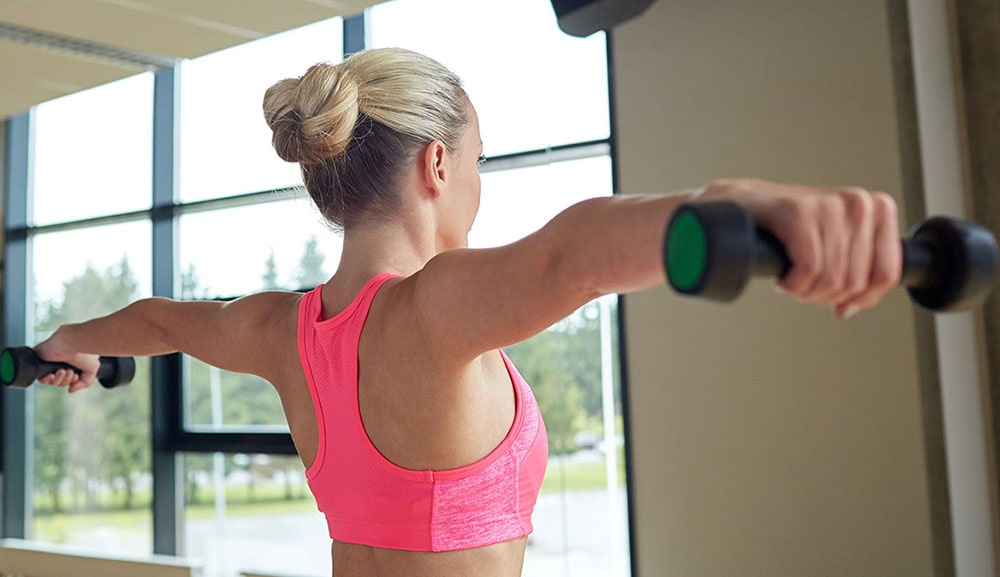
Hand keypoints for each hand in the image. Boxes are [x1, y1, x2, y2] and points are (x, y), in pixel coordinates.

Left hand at [33, 331, 99, 392]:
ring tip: (62, 370)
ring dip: (58, 380)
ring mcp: (49, 363)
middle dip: (65, 380)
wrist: (71, 343)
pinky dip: (47, 379)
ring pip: (51, 382)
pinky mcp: (39, 362)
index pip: (68, 380)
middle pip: (59, 382)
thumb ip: (85, 382)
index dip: (72, 381)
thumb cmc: (82, 351)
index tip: (76, 375)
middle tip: (69, 372)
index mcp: (71, 364)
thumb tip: (71, 389)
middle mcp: (60, 363)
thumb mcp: (92, 369)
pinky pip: (40, 378)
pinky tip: (52, 374)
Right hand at [697, 178, 902, 318]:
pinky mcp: (800, 212)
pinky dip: (792, 283)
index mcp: (876, 209)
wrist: (743, 206)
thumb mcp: (835, 246)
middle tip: (805, 287)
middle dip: (825, 296)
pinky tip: (783, 276)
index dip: (862, 298)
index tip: (840, 300)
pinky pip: (808, 270)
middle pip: (856, 283)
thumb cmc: (787, 226)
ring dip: (806, 291)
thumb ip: (855, 275)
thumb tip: (850, 307)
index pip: (888, 274)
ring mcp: (830, 206)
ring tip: (793, 280)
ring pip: (832, 280)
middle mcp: (858, 203)